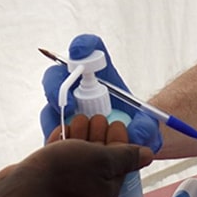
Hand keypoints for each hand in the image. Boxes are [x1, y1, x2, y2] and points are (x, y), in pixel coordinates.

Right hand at [0, 116, 153, 196]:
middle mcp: (88, 193)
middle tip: (94, 119)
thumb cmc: (63, 174)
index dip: (119, 139)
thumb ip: (125, 156)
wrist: (20, 192)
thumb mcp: (102, 160)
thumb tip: (148, 155)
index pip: (120, 162)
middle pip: (98, 159)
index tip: (113, 122)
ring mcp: (65, 189)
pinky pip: (57, 162)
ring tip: (77, 121)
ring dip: (79, 137)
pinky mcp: (45, 183)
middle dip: (98, 135)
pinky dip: (60, 145)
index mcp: (107, 191)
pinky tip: (60, 132)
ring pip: (77, 158)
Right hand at [40, 33, 162, 151]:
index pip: (91, 50)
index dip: (83, 46)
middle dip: (59, 84)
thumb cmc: (136, 130)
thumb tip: (137, 134)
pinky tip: (66, 147)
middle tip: (68, 101)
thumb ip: (147, 127)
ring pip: (52, 103)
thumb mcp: (147, 128)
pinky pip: (50, 129)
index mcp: (104, 76)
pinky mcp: (57, 128)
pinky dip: (55, 136)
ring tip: (68, 129)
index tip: (79, 52)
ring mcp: (66, 108)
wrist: (124, 150)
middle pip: (59, 75)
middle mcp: (80, 88)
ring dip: (56, 113)